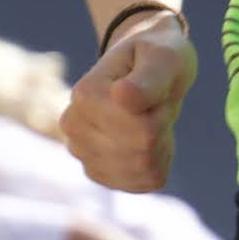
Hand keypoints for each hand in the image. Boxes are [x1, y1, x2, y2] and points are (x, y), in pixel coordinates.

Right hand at [60, 11, 194, 193]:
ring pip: (141, 170)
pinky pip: (142, 183)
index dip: (161, 112)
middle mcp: (74, 127)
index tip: (155, 90)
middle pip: (141, 153)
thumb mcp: (164, 57)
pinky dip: (157, 163)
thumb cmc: (156, 57)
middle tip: (155, 105)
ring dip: (160, 147)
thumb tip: (122, 96)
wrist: (143, 65)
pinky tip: (149, 142)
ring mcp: (82, 152)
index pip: (143, 130)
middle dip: (161, 130)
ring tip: (150, 120)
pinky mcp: (99, 172)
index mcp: (85, 95)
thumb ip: (149, 78)